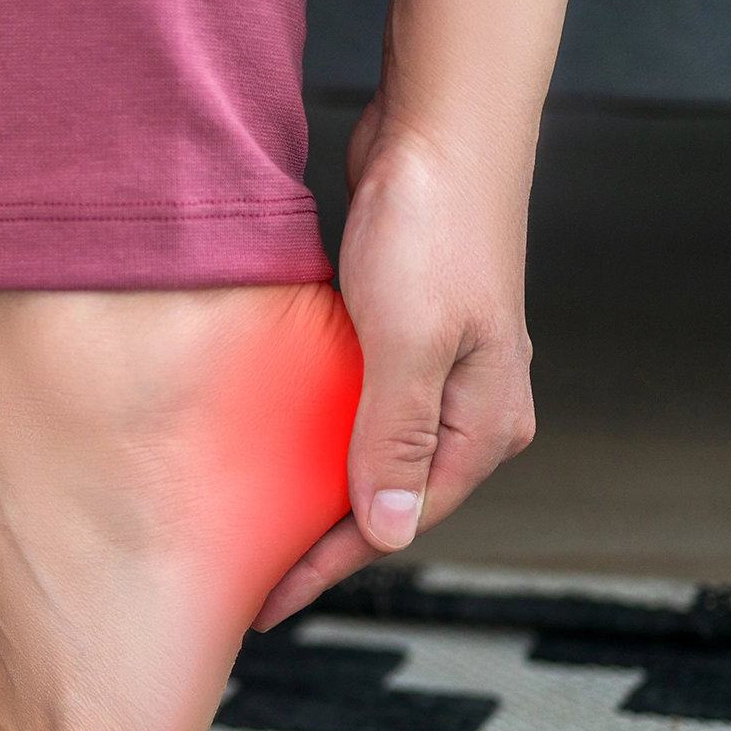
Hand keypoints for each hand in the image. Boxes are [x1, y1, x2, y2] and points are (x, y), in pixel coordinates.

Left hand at [253, 98, 536, 630]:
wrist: (440, 128)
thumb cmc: (432, 228)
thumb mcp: (409, 342)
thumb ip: (395, 436)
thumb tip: (386, 530)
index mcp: (484, 424)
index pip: (396, 521)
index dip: (325, 566)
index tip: (262, 602)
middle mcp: (473, 408)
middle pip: (385, 497)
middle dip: (320, 540)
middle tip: (246, 578)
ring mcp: (444, 372)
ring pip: (368, 453)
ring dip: (315, 489)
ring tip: (252, 526)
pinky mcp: (409, 336)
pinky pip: (357, 408)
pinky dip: (314, 435)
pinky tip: (269, 449)